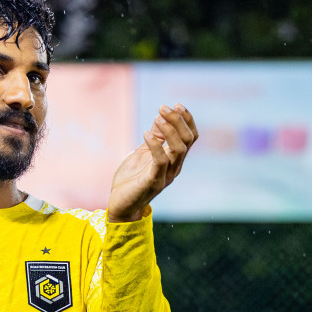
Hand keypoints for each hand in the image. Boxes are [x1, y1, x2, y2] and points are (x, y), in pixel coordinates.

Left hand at [107, 104, 196, 222]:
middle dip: (178, 120)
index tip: (176, 104)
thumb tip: (160, 117)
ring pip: (179, 150)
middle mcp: (174, 167)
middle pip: (188, 140)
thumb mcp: (142, 153)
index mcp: (174, 159)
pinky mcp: (153, 182)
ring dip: (170, 130)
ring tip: (158, 117)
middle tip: (163, 107)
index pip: (191, 137)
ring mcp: (166, 175)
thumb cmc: (131, 180)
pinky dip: (155, 145)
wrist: (120, 206)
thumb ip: (154, 138)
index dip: (187, 119)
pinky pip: (160, 161)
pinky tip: (145, 134)